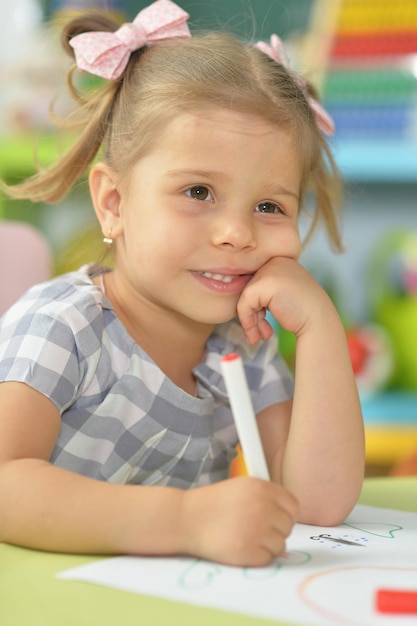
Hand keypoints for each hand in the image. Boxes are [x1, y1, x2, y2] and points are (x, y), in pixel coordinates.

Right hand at [179, 476, 297, 566]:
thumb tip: (288, 515)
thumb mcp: (241, 487)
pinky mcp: (249, 551)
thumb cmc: (212, 504)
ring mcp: (257, 530)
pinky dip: (256, 557)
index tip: (276, 519)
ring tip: (244, 536)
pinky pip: (267, 558)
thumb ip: (266, 497)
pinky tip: (240, 546)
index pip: (293, 505)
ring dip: (266, 545)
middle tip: (255, 529)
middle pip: (288, 526)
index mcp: (262, 488)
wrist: (185, 519)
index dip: (285, 514)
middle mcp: (263, 507)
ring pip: (280, 545)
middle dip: (275, 530)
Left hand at [237, 257, 331, 343]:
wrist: (319, 323)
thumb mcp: (281, 297)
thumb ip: (264, 294)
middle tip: (260, 333)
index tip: (263, 324)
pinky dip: (248, 320)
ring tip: (258, 336)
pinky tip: (261, 333)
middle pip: (250, 288)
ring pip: (245, 296)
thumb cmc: (302, 314)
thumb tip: (238, 302)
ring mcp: (271, 270)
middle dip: (253, 314)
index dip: (257, 306)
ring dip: (249, 320)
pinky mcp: (265, 282)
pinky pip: (244, 302)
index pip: (257, 283)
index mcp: (281, 261)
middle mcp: (276, 261)